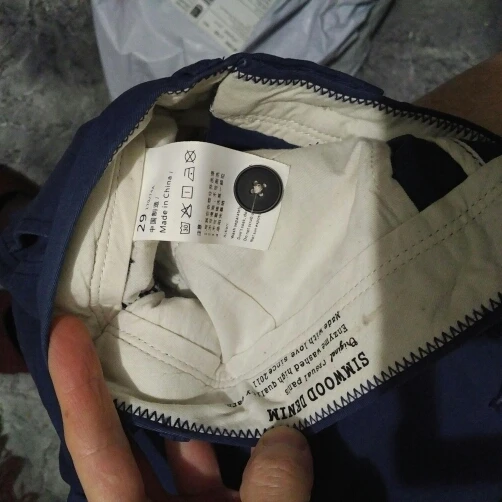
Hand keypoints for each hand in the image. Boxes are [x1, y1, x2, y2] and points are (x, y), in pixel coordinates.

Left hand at [49, 316, 313, 501]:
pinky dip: (244, 434)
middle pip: (139, 431)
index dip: (77, 387)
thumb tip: (290, 434)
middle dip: (137, 376)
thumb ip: (272, 495)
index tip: (65, 330)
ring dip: (202, 403)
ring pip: (188, 444)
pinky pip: (230, 462)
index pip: (97, 445)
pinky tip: (260, 399)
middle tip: (139, 318)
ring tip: (210, 348)